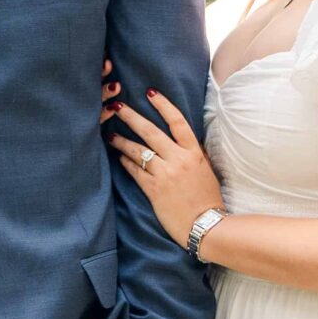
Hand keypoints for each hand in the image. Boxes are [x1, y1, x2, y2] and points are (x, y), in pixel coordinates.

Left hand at [106, 85, 222, 243]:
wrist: (207, 227)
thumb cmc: (208, 198)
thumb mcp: (206, 170)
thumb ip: (193, 153)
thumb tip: (180, 138)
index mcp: (194, 152)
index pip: (177, 121)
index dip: (163, 104)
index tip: (149, 92)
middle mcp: (179, 159)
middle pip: (150, 131)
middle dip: (131, 116)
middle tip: (116, 106)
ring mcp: (165, 174)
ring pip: (138, 151)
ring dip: (121, 141)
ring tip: (109, 133)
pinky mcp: (153, 189)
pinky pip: (135, 171)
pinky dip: (126, 162)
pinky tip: (119, 157)